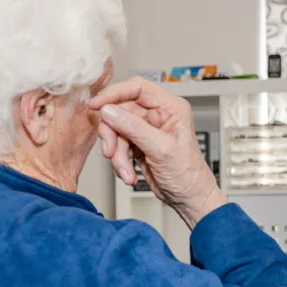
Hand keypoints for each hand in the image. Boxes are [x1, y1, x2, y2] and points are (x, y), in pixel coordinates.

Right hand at [90, 77, 225, 227]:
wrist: (188, 199)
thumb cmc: (188, 175)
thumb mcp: (161, 149)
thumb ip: (134, 128)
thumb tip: (109, 111)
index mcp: (171, 108)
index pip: (137, 88)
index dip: (114, 93)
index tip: (97, 105)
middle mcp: (158, 115)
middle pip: (121, 111)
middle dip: (113, 134)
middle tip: (110, 151)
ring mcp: (147, 130)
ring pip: (117, 130)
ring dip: (117, 154)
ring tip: (125, 171)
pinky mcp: (139, 144)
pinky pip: (119, 146)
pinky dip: (120, 161)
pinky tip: (129, 174)